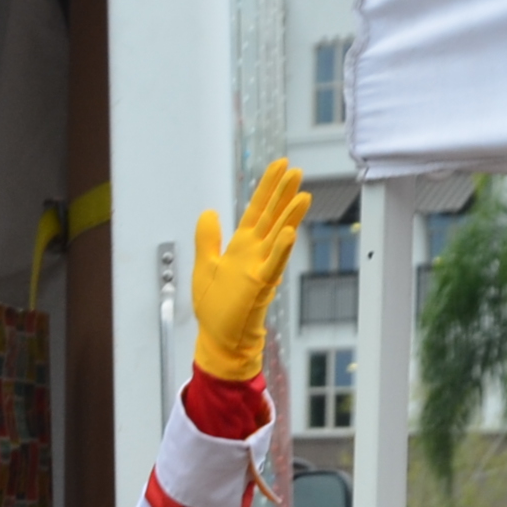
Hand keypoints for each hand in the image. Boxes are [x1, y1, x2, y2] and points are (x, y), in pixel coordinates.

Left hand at [188, 158, 310, 382]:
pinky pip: (273, 265)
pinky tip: (289, 232)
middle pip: (271, 216)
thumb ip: (208, 239)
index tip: (279, 166)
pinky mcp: (260, 286)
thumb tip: (208, 212)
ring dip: (290, 216)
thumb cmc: (215, 308)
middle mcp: (255, 253)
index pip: (256, 210)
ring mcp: (260, 268)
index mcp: (241, 246)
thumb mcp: (204, 265)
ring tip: (302, 195)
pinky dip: (281, 249)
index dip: (267, 188)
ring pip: (278, 236)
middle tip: (295, 171)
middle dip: (282, 194)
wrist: (219, 339)